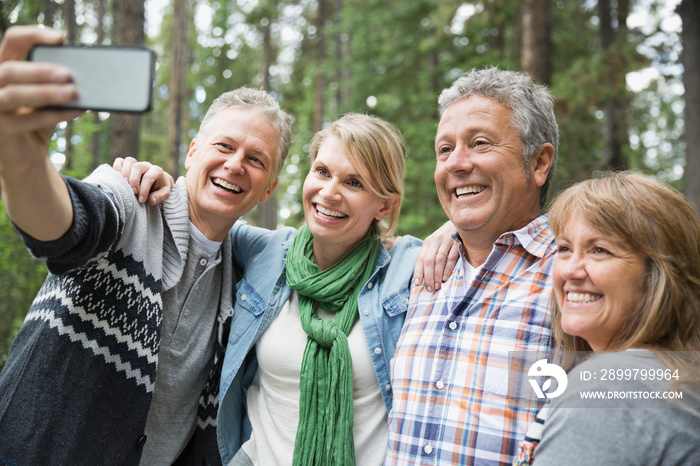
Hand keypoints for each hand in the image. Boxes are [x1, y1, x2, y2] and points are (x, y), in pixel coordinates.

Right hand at [0, 26, 82, 240]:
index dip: (33, 35)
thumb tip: (88, 73)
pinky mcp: (0, 131)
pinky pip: (26, 121)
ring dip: (46, 92)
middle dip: (40, 70)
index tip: (60, 38)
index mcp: (4, 67)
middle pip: (10, 69)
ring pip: (14, 94)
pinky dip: (54, 115)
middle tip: (69, 74)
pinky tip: (75, 112)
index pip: (12, 40)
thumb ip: (59, 83)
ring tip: (74, 93)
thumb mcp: (49, 97)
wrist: (28, 155)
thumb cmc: (39, 119)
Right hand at [113, 156, 173, 204]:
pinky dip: (117, 168)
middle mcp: (146, 165)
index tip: (141, 200)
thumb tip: (151, 200)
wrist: (158, 182)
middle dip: (134, 180)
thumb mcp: (165, 194)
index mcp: (156, 171)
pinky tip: (118, 179)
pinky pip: (119, 161)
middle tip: (133, 192)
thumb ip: (160, 196)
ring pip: (129, 161)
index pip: (149, 177)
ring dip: (125, 173)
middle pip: (137, 167)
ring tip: (125, 185)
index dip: (144, 189)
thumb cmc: (160, 188)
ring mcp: (136, 163)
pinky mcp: (127, 165)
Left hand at [413, 221, 459, 291]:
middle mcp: (435, 240)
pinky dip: (448, 269)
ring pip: (439, 260)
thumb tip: (423, 274)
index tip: (417, 283)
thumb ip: (429, 254)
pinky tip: (445, 277)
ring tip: (436, 286)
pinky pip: (451, 257)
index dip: (418, 272)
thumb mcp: (435, 243)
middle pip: (428, 261)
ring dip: (437, 275)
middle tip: (429, 288)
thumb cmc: (445, 237)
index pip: (420, 259)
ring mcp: (446, 241)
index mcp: (428, 242)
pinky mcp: (457, 242)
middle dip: (428, 277)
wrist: (460, 223)